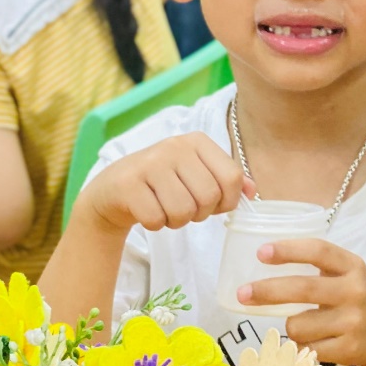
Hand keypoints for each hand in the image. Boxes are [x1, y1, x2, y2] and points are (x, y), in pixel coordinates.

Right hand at [78, 132, 248, 234]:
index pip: (231, 177)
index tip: (215, 205)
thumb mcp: (197, 175)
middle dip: (200, 213)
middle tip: (185, 209)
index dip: (227, 201)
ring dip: (177, 221)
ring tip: (166, 209)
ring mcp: (149, 163)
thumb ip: (227, 181)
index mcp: (197, 141)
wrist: (113, 191)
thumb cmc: (163, 185)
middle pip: (209, 196)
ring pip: (183, 210)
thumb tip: (252, 190)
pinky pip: (156, 219)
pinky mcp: (127, 184)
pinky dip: (155, 224)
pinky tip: (147, 211)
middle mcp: (174, 146)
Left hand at [238, 239, 365, 365]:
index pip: (319, 252)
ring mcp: (353, 322)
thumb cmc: (363, 300)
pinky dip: (303, 346)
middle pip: (303, 289)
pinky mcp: (349, 349)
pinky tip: (318, 341)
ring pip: (298, 325)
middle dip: (267, 291)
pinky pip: (307, 348)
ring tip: (308, 325)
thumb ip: (321, 270)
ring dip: (292, 326)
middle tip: (243, 293)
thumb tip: (266, 268)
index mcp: (353, 267)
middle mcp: (355, 291)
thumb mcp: (352, 276)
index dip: (288, 251)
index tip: (261, 253)